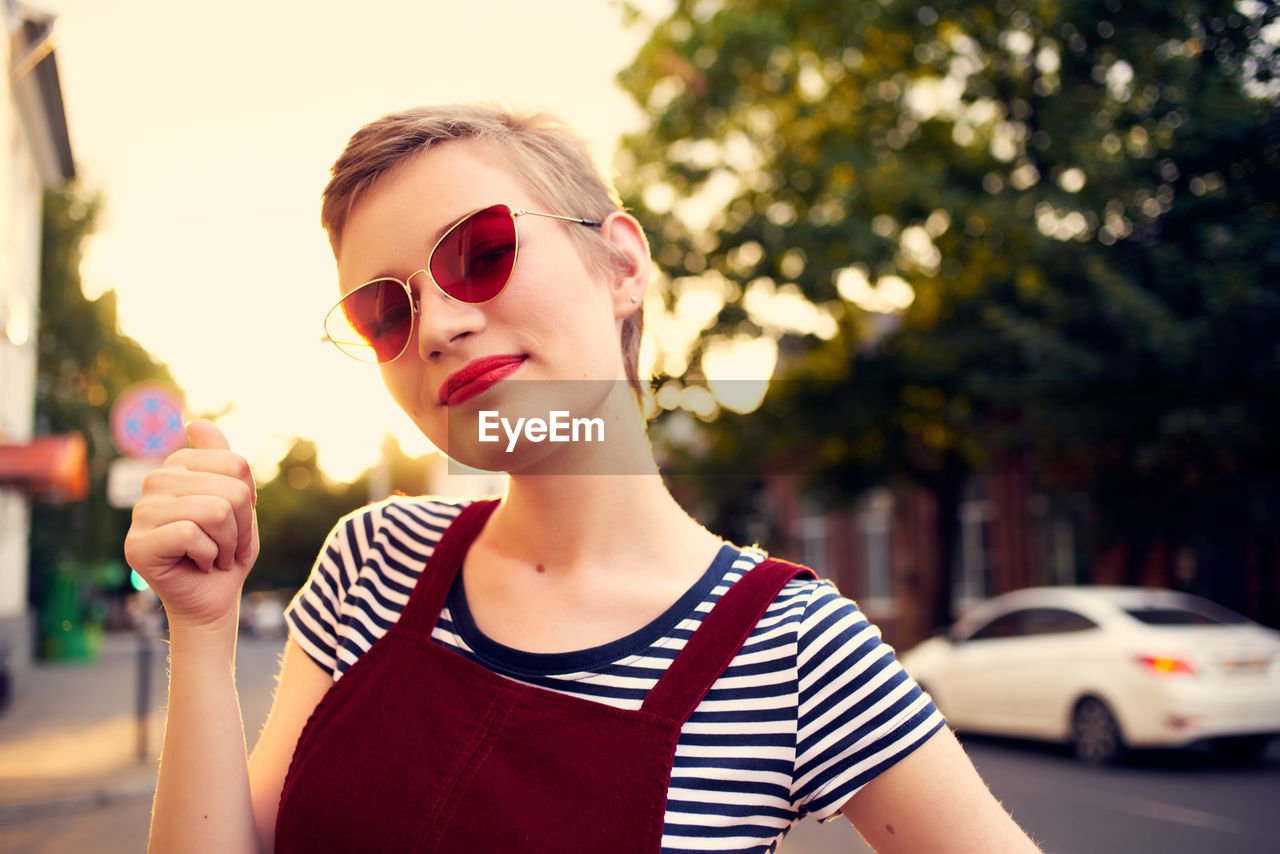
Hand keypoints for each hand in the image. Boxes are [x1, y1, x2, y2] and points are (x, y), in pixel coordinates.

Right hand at [124, 419, 259, 633]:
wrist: (213, 598)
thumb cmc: (227, 549)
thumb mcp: (238, 499)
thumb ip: (223, 458)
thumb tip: (194, 421)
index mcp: (180, 464)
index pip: (238, 465)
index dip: (249, 501)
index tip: (234, 520)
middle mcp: (155, 481)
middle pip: (233, 490)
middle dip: (241, 527)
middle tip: (224, 545)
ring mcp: (141, 512)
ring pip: (216, 512)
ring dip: (227, 544)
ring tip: (213, 555)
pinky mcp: (137, 543)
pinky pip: (193, 535)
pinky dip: (209, 557)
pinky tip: (197, 565)